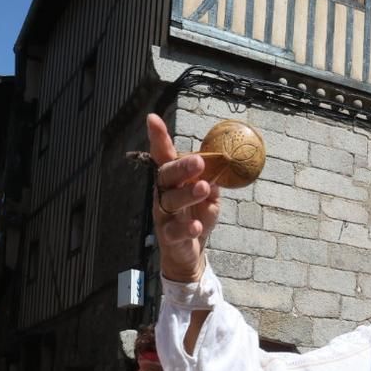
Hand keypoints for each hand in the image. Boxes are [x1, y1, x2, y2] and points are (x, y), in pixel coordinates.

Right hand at [148, 113, 221, 283]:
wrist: (190, 252)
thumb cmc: (196, 217)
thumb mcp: (209, 197)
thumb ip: (211, 182)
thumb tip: (218, 169)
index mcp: (173, 180)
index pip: (165, 156)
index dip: (158, 138)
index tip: (153, 118)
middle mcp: (163, 193)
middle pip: (167, 176)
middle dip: (181, 167)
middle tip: (198, 161)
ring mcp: (163, 215)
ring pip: (170, 201)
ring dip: (187, 194)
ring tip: (203, 188)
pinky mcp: (168, 236)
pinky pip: (174, 231)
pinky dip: (186, 228)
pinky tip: (196, 226)